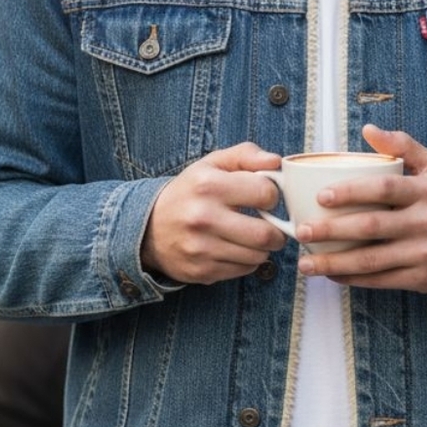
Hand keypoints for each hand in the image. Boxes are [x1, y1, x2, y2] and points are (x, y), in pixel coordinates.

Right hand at [142, 143, 285, 284]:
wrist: (149, 227)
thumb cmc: (190, 191)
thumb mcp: (213, 163)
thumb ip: (246, 155)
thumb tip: (276, 161)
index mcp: (209, 185)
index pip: (265, 193)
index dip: (272, 195)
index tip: (265, 198)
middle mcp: (203, 218)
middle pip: (265, 234)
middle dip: (277, 232)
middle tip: (272, 226)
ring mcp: (201, 248)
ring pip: (258, 256)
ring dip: (262, 248)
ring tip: (252, 236)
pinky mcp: (201, 271)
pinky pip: (243, 270)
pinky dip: (247, 261)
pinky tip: (236, 249)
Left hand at [296, 124, 426, 293]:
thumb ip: (402, 145)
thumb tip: (368, 130)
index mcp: (425, 191)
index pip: (384, 189)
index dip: (351, 191)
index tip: (320, 195)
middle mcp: (426, 222)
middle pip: (372, 227)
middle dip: (332, 230)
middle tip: (302, 230)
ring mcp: (424, 252)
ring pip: (372, 260)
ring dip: (334, 262)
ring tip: (305, 262)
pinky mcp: (422, 278)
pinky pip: (381, 280)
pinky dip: (353, 279)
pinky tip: (330, 274)